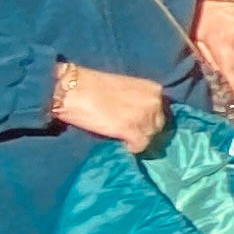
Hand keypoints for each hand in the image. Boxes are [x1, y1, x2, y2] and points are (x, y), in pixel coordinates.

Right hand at [50, 61, 167, 148]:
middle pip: (158, 126)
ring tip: (122, 136)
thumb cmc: (93, 87)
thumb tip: (142, 118)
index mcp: (154, 89)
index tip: (140, 124)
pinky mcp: (132, 129)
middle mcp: (155, 102)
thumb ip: (137, 101)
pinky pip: (140, 146)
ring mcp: (145, 116)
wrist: (72, 89)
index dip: (150, 120)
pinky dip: (132, 147)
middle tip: (129, 132)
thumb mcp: (125, 89)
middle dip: (145, 130)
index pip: (161, 112)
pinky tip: (121, 142)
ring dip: (137, 138)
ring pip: (150, 137)